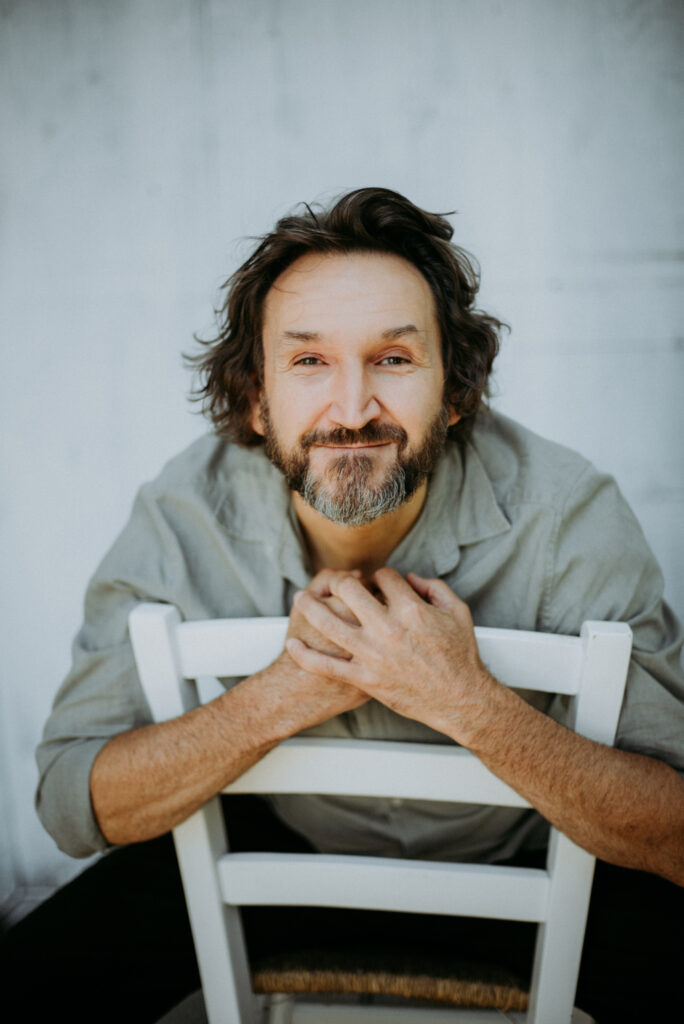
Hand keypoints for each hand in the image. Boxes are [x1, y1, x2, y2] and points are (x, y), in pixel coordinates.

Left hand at [285, 568, 497, 741]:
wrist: (460, 699)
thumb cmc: (460, 656)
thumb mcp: (458, 611)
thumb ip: (434, 587)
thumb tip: (410, 578)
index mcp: (411, 609)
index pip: (383, 577)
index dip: (380, 576)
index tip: (379, 583)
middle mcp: (387, 628)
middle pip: (349, 590)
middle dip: (340, 581)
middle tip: (337, 585)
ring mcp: (373, 654)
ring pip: (329, 622)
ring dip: (310, 606)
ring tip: (300, 599)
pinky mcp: (364, 678)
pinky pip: (327, 666)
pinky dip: (305, 654)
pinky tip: (293, 643)